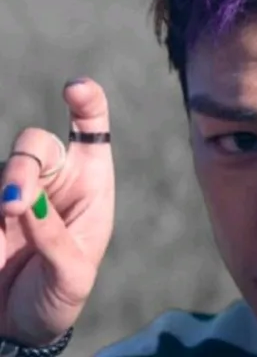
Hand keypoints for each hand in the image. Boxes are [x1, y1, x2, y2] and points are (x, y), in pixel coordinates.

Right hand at [0, 78, 114, 346]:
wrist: (22, 326)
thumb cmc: (60, 293)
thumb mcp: (72, 273)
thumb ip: (52, 237)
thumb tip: (24, 199)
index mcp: (90, 184)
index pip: (90, 131)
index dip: (87, 103)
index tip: (76, 88)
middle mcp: (54, 180)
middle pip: (37, 143)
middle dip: (26, 163)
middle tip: (16, 201)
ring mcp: (17, 192)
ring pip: (8, 166)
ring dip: (8, 185)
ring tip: (8, 214)